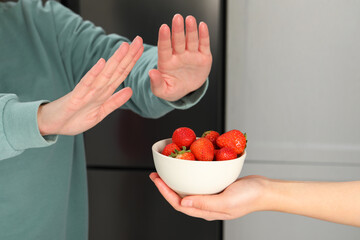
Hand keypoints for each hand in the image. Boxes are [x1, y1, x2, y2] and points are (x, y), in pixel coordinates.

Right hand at [37, 37, 143, 134]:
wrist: (53, 126)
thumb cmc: (75, 118)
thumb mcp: (100, 112)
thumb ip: (114, 102)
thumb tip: (130, 90)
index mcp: (104, 92)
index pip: (121, 73)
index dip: (132, 61)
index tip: (142, 48)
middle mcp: (97, 88)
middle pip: (115, 69)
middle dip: (128, 56)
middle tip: (139, 40)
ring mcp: (86, 91)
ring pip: (104, 74)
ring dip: (115, 60)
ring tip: (125, 47)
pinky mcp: (75, 98)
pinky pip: (86, 84)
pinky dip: (94, 73)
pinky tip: (102, 63)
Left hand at [149, 14, 212, 101]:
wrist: (187, 90)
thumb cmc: (172, 89)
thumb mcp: (162, 91)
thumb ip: (156, 83)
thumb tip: (151, 73)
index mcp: (167, 62)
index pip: (164, 48)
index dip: (164, 38)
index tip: (164, 28)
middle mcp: (178, 56)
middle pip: (178, 41)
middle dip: (178, 30)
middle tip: (177, 18)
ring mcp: (191, 55)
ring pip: (191, 40)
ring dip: (191, 29)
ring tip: (189, 19)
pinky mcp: (203, 57)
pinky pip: (203, 44)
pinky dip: (203, 35)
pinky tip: (202, 26)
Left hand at [149, 173, 267, 220]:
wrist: (264, 190)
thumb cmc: (249, 197)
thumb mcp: (226, 202)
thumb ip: (204, 203)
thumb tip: (182, 203)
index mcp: (206, 210)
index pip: (179, 204)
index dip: (165, 192)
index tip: (157, 180)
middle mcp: (205, 204)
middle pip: (180, 197)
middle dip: (166, 186)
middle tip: (157, 174)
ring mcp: (211, 196)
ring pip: (188, 189)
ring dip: (176, 180)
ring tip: (168, 170)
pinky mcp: (216, 187)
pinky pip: (199, 182)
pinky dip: (190, 174)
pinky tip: (189, 166)